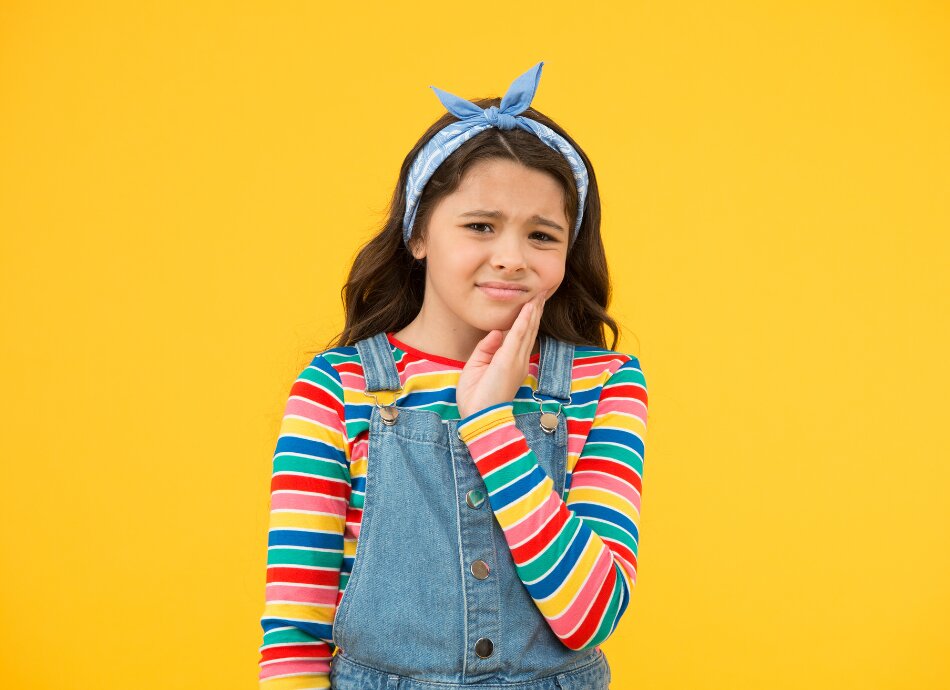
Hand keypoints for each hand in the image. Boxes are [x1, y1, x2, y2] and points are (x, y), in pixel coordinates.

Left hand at [456, 289, 548, 419]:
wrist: (480, 417)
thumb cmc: (477, 397)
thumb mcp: (477, 366)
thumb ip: (487, 348)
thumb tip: (496, 331)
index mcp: (512, 364)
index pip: (521, 337)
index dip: (527, 320)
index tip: (531, 304)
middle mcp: (519, 361)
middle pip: (529, 330)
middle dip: (535, 311)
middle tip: (541, 293)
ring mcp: (516, 360)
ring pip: (527, 329)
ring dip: (533, 310)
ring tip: (539, 295)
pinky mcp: (509, 360)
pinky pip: (518, 335)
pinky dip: (524, 319)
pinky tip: (530, 307)